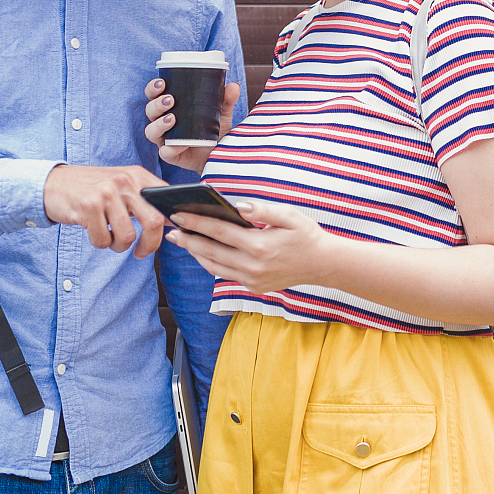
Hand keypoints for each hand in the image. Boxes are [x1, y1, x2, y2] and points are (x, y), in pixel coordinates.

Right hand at [42, 163, 169, 258]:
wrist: (52, 183)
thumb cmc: (90, 189)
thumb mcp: (120, 184)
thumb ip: (143, 198)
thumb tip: (170, 221)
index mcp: (137, 175)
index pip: (166, 199)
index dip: (171, 221)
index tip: (168, 235)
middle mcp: (125, 181)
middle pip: (153, 222)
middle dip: (150, 245)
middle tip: (141, 253)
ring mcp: (107, 193)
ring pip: (127, 236)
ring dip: (118, 245)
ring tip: (109, 237)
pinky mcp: (89, 207)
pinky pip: (103, 240)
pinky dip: (100, 243)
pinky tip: (94, 231)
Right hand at [144, 78, 241, 172]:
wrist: (220, 154)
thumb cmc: (214, 130)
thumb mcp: (222, 112)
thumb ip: (227, 99)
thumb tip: (233, 86)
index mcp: (170, 108)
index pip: (154, 95)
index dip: (153, 89)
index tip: (161, 83)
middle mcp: (163, 123)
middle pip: (150, 111)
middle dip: (156, 104)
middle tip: (170, 100)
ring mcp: (165, 140)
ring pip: (151, 131)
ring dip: (158, 124)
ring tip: (172, 118)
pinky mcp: (171, 156)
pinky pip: (165, 152)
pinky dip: (171, 147)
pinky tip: (181, 143)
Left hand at [166, 197, 333, 294]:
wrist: (323, 265)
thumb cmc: (306, 235)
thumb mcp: (290, 215)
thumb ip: (262, 210)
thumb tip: (238, 206)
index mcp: (259, 246)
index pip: (219, 231)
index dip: (196, 222)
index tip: (178, 214)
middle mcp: (252, 266)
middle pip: (210, 251)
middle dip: (188, 239)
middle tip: (170, 229)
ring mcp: (252, 280)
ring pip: (213, 266)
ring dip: (195, 253)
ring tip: (181, 240)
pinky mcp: (253, 287)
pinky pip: (224, 275)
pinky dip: (210, 263)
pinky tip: (202, 253)